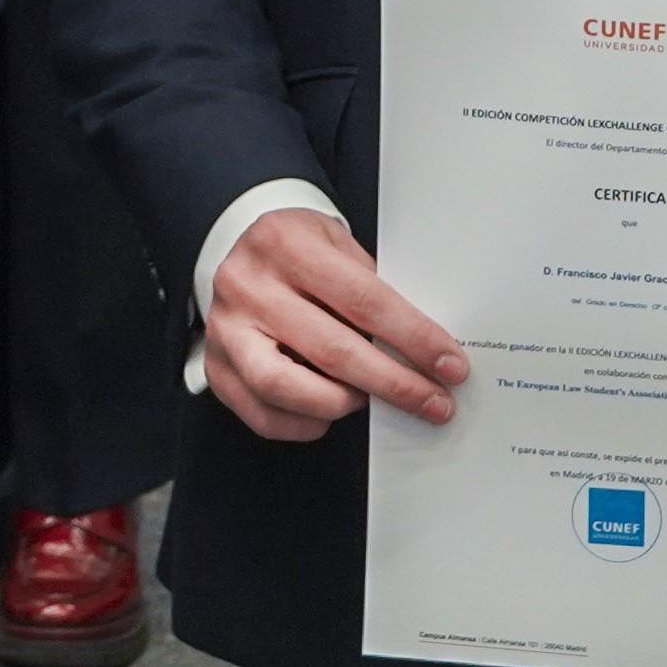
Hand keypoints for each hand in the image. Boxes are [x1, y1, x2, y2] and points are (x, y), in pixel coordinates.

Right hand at [201, 207, 465, 444]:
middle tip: (435, 403)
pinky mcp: (216, 368)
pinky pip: (264, 414)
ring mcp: (227, 331)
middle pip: (332, 350)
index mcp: (285, 244)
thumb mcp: (335, 242)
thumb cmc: (297, 246)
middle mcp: (248, 287)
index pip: (362, 299)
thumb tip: (425, 345)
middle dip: (394, 384)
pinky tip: (333, 413)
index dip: (412, 337)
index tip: (450, 365)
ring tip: (375, 402)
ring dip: (345, 404)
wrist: (235, 242)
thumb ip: (370, 286)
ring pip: (287, 388)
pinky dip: (306, 424)